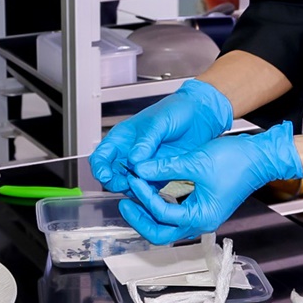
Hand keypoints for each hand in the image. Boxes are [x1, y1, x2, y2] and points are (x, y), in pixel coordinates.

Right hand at [89, 79, 232, 193]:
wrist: (202, 114)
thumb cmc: (177, 109)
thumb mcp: (159, 122)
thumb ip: (146, 141)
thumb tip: (133, 159)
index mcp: (123, 137)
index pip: (101, 155)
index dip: (100, 167)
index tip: (106, 175)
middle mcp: (130, 153)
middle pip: (111, 174)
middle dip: (114, 182)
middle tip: (126, 184)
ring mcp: (144, 164)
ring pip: (128, 184)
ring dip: (132, 189)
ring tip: (143, 186)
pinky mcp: (158, 174)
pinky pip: (147, 188)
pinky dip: (148, 193)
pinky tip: (153, 191)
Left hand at [119, 123, 302, 243]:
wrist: (261, 157)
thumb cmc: (238, 161)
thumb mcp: (196, 161)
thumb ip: (165, 166)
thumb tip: (139, 168)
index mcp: (201, 217)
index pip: (162, 213)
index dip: (145, 196)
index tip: (134, 178)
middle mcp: (201, 222)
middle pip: (161, 233)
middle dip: (141, 220)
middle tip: (124, 204)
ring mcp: (201, 215)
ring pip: (167, 225)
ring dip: (149, 213)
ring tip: (133, 198)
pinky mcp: (202, 206)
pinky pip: (175, 213)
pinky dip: (161, 206)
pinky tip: (151, 191)